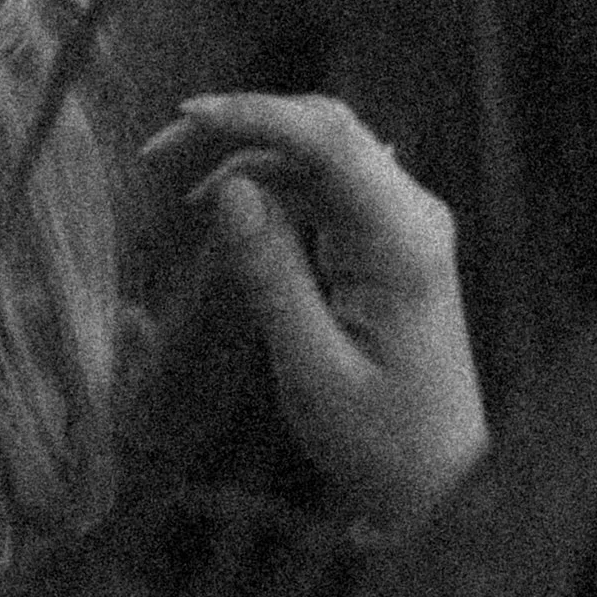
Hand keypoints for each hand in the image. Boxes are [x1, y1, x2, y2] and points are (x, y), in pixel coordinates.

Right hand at [145, 92, 488, 525]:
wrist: (436, 483)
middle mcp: (412, 217)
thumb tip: (230, 189)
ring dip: (249, 157)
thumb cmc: (379, 440)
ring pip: (319, 154)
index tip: (183, 117)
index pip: (330, 139)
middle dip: (241, 126)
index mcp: (402, 241)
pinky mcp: (387, 241)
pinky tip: (226, 214)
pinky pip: (325, 189)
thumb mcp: (310, 366)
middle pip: (324, 129)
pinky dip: (272, 190)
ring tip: (179, 192)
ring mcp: (404, 225)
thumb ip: (270, 273)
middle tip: (159, 151)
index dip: (254, 114)